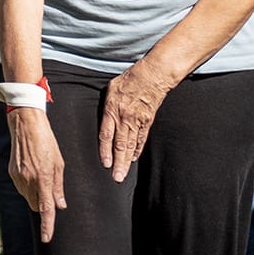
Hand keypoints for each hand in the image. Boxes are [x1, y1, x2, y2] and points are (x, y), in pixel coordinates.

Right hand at [8, 104, 66, 241]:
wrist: (26, 125)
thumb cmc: (46, 142)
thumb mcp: (59, 164)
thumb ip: (58, 186)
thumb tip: (60, 205)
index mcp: (44, 178)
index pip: (46, 208)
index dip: (47, 225)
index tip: (47, 238)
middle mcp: (29, 180)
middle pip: (36, 205)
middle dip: (43, 203)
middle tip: (50, 189)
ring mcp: (18, 177)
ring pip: (28, 197)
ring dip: (35, 193)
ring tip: (40, 173)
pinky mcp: (11, 173)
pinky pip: (21, 187)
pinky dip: (28, 185)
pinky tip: (31, 169)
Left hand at [98, 58, 173, 179]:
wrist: (151, 76)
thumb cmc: (128, 80)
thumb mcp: (110, 90)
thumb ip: (106, 107)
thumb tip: (102, 118)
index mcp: (112, 110)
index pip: (106, 135)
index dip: (105, 151)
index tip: (105, 164)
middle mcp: (124, 118)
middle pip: (120, 145)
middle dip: (117, 163)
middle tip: (116, 178)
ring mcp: (137, 121)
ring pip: (131, 145)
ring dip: (126, 162)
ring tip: (123, 174)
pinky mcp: (147, 122)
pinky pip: (141, 139)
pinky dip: (137, 150)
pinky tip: (132, 159)